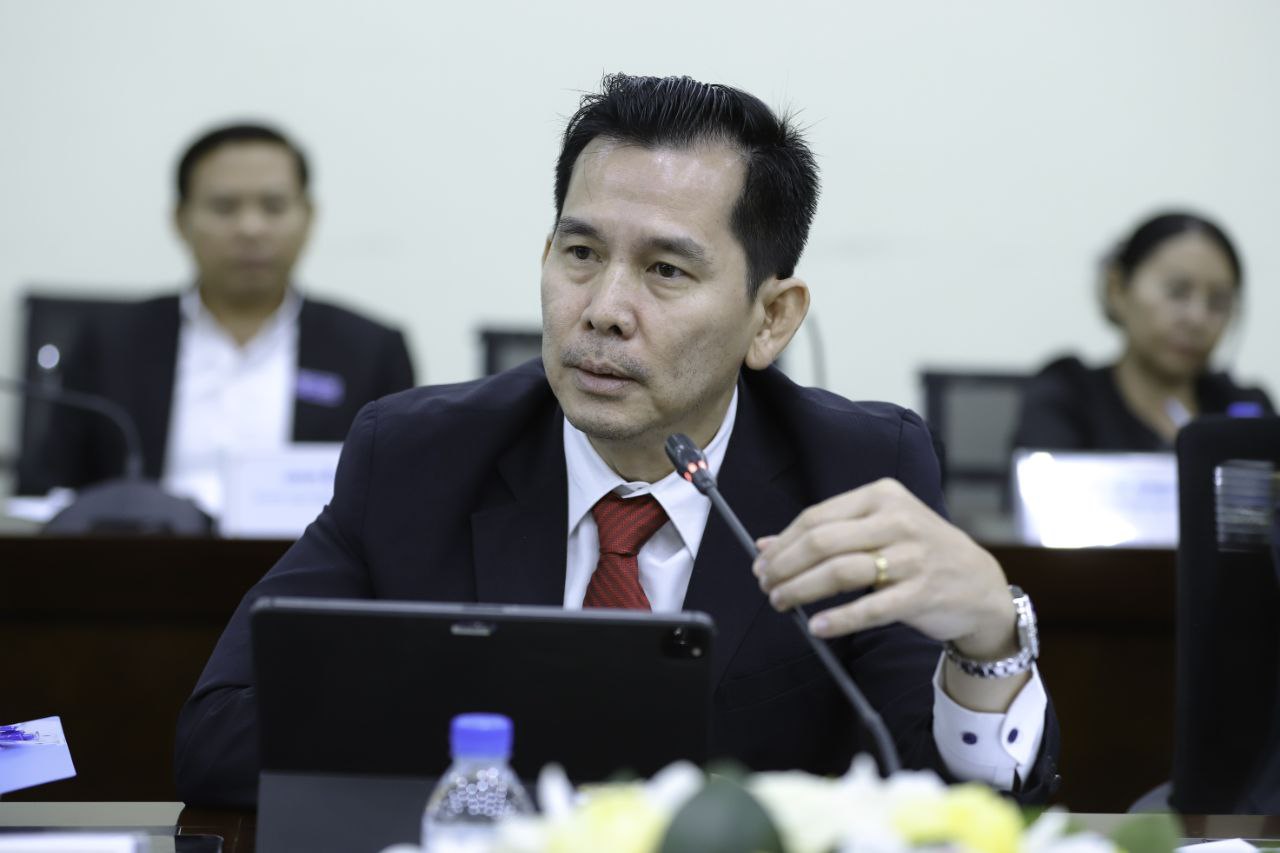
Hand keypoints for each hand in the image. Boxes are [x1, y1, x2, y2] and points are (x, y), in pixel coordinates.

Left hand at [753, 478, 1015, 657]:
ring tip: (781, 603)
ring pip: (840, 572)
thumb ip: (826, 532)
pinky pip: (870, 607)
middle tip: (766, 586)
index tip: (761, 564)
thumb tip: (765, 545)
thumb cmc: (920, 552)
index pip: (817, 517)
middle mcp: (897, 520)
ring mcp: (912, 557)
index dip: (783, 543)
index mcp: (882, 496)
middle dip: (785, 566)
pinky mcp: (922, 593)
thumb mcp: (879, 528)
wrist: (980, 583)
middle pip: (822, 542)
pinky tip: (817, 627)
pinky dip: (839, 619)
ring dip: (801, 590)